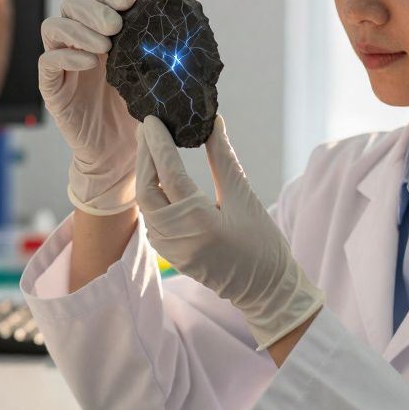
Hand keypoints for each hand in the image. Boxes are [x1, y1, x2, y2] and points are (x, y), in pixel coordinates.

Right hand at [39, 0, 140, 213]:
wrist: (120, 156)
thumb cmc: (139, 117)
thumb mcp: (154, 83)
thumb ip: (161, 59)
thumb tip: (187, 38)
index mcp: (106, 35)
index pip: (101, 1)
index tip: (129, 1)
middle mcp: (81, 44)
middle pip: (72, 6)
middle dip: (93, 9)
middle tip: (115, 25)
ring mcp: (64, 64)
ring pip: (53, 27)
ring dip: (78, 30)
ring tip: (103, 46)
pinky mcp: (52, 87)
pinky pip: (47, 62)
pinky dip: (65, 57)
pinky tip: (89, 64)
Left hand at [135, 114, 325, 349]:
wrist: (264, 289)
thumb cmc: (262, 242)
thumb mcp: (244, 197)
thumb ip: (223, 158)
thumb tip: (212, 122)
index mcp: (199, 221)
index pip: (169, 174)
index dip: (158, 143)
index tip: (151, 119)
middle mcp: (177, 236)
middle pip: (147, 188)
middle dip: (144, 156)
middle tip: (146, 127)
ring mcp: (169, 248)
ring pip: (145, 203)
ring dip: (145, 172)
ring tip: (149, 144)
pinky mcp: (168, 253)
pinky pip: (151, 216)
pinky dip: (151, 191)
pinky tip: (157, 173)